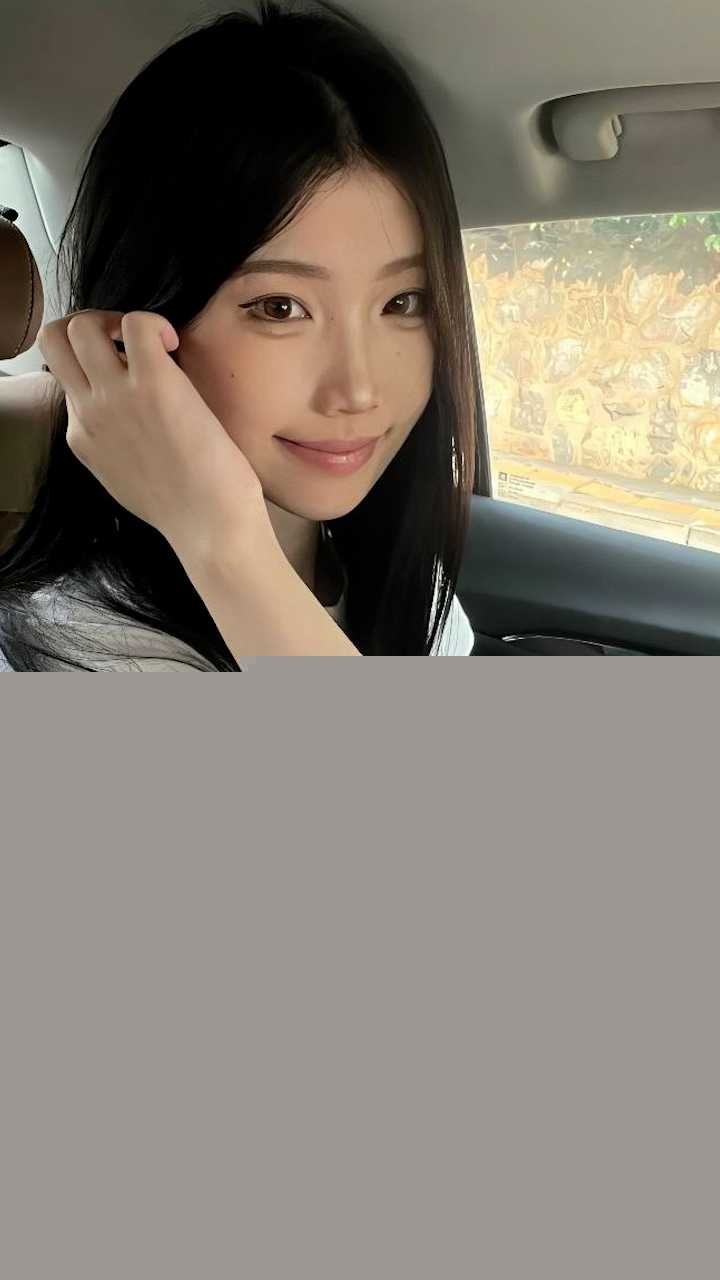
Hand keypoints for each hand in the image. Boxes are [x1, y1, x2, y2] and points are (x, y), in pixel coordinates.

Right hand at [36, 309, 266, 551]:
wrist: (209, 527)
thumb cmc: (185, 508)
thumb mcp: (126, 479)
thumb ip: (114, 444)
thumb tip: (127, 419)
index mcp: (81, 437)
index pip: (67, 380)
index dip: (97, 367)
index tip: (130, 374)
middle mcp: (88, 413)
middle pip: (54, 342)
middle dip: (86, 327)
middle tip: (126, 342)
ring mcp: (115, 397)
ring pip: (80, 325)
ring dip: (115, 320)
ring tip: (152, 343)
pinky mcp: (153, 383)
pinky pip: (136, 322)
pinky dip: (154, 323)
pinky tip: (176, 347)